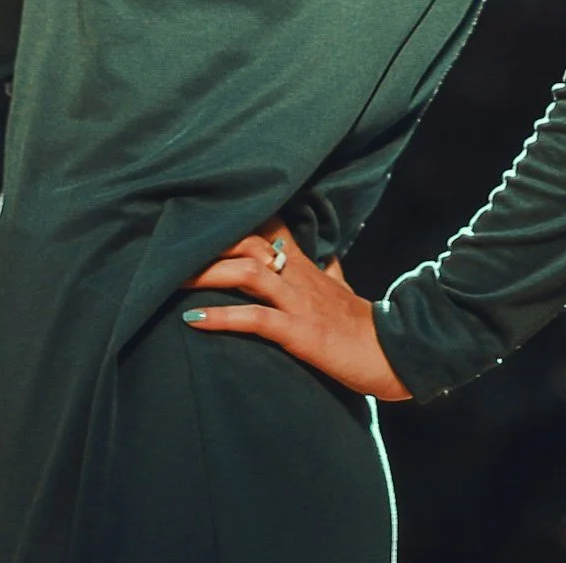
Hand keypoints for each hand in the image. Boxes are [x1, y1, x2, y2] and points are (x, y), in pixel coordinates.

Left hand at [179, 216, 414, 402]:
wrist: (397, 353)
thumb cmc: (367, 327)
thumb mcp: (346, 292)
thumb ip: (333, 274)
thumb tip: (330, 258)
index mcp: (307, 267)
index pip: (270, 225)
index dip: (236, 217)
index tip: (203, 212)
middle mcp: (299, 277)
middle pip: (248, 242)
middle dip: (208, 243)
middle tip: (169, 247)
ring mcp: (299, 303)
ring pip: (247, 274)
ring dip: (206, 274)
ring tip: (170, 278)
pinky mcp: (300, 332)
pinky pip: (255, 319)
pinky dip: (221, 318)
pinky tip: (193, 321)